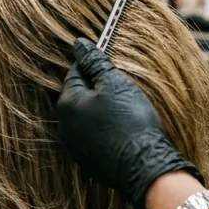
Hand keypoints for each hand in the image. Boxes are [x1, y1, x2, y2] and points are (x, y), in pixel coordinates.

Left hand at [57, 39, 201, 208]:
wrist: (144, 164)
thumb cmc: (130, 120)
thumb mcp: (114, 83)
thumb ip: (94, 62)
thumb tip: (79, 44)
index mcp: (67, 104)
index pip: (75, 73)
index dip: (95, 67)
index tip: (112, 68)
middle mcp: (64, 126)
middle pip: (80, 96)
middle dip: (98, 89)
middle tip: (122, 90)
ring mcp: (75, 146)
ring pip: (87, 117)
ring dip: (102, 110)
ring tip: (126, 111)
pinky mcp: (88, 161)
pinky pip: (95, 136)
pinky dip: (106, 130)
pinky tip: (123, 130)